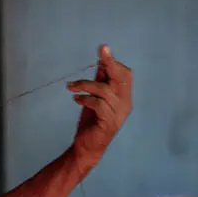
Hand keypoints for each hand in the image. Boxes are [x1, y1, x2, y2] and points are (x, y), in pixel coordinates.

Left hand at [66, 44, 132, 169]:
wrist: (88, 147)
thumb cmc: (92, 121)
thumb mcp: (96, 98)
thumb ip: (100, 82)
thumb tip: (101, 61)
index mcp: (124, 97)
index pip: (125, 75)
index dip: (114, 62)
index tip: (103, 49)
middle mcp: (125, 104)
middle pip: (121, 78)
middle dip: (110, 63)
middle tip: (101, 50)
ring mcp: (118, 114)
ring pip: (105, 90)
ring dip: (85, 85)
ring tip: (71, 87)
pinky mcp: (108, 122)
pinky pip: (98, 104)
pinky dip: (85, 99)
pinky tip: (76, 100)